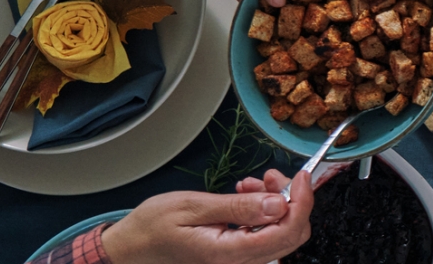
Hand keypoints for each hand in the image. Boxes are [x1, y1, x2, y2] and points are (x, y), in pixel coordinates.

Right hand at [102, 169, 313, 263]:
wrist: (129, 249)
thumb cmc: (151, 229)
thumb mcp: (192, 208)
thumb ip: (238, 207)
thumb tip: (279, 204)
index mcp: (230, 253)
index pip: (287, 231)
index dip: (302, 201)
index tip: (302, 176)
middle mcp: (239, 262)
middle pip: (291, 234)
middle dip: (290, 200)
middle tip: (270, 176)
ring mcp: (238, 261)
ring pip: (279, 233)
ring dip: (274, 204)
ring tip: (248, 184)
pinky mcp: (235, 255)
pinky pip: (263, 235)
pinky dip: (261, 212)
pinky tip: (243, 196)